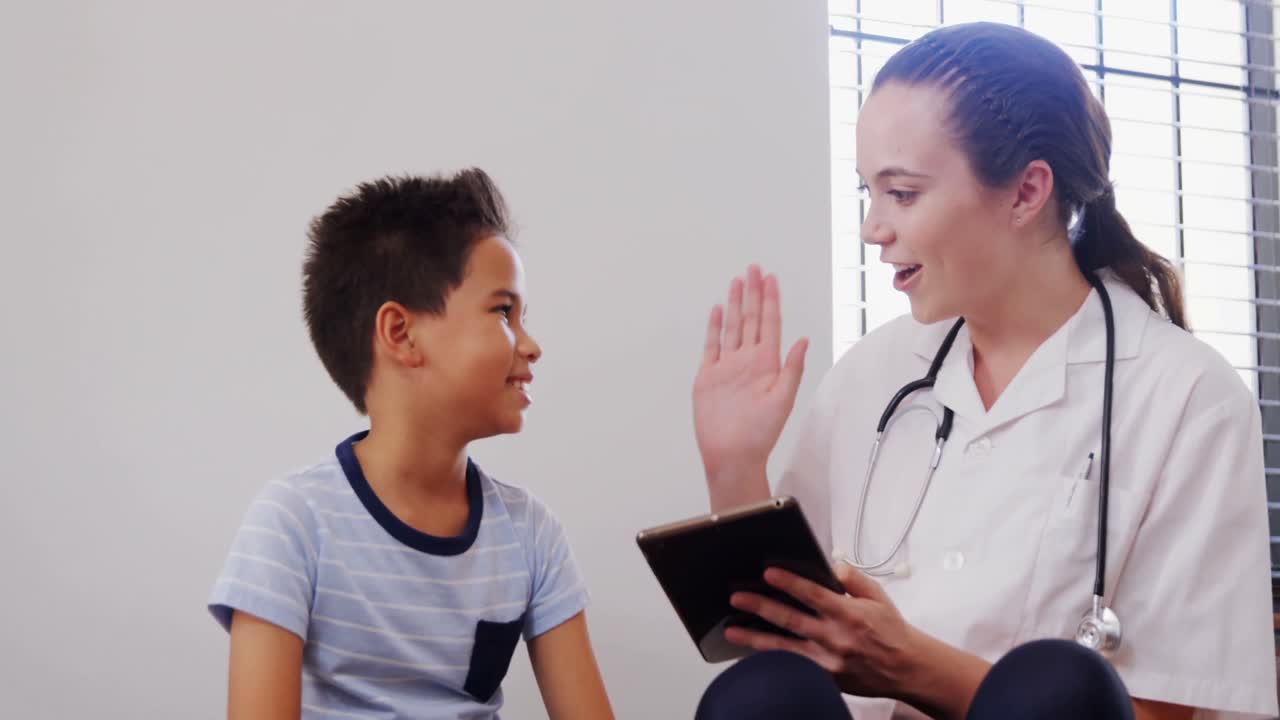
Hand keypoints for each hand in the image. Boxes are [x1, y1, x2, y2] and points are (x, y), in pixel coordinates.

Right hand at [693, 265, 807, 482]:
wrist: (731, 454)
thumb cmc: (759, 434)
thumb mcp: (782, 400)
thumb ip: (792, 368)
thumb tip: (804, 340)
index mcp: (767, 364)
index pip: (769, 323)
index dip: (770, 300)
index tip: (771, 278)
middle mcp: (748, 361)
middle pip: (750, 319)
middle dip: (753, 293)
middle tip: (754, 269)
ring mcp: (728, 366)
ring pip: (732, 327)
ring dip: (734, 304)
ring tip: (737, 282)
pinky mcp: (709, 376)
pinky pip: (712, 345)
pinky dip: (714, 327)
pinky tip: (717, 310)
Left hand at [723, 563, 917, 698]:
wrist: (907, 669)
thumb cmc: (891, 631)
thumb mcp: (877, 596)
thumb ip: (853, 578)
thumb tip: (832, 565)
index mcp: (848, 613)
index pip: (813, 594)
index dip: (789, 582)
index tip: (768, 572)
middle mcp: (836, 637)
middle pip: (791, 620)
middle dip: (761, 607)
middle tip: (737, 598)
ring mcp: (829, 661)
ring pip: (785, 648)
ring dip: (756, 639)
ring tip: (733, 630)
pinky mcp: (826, 678)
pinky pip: (794, 667)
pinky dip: (773, 660)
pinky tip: (753, 654)